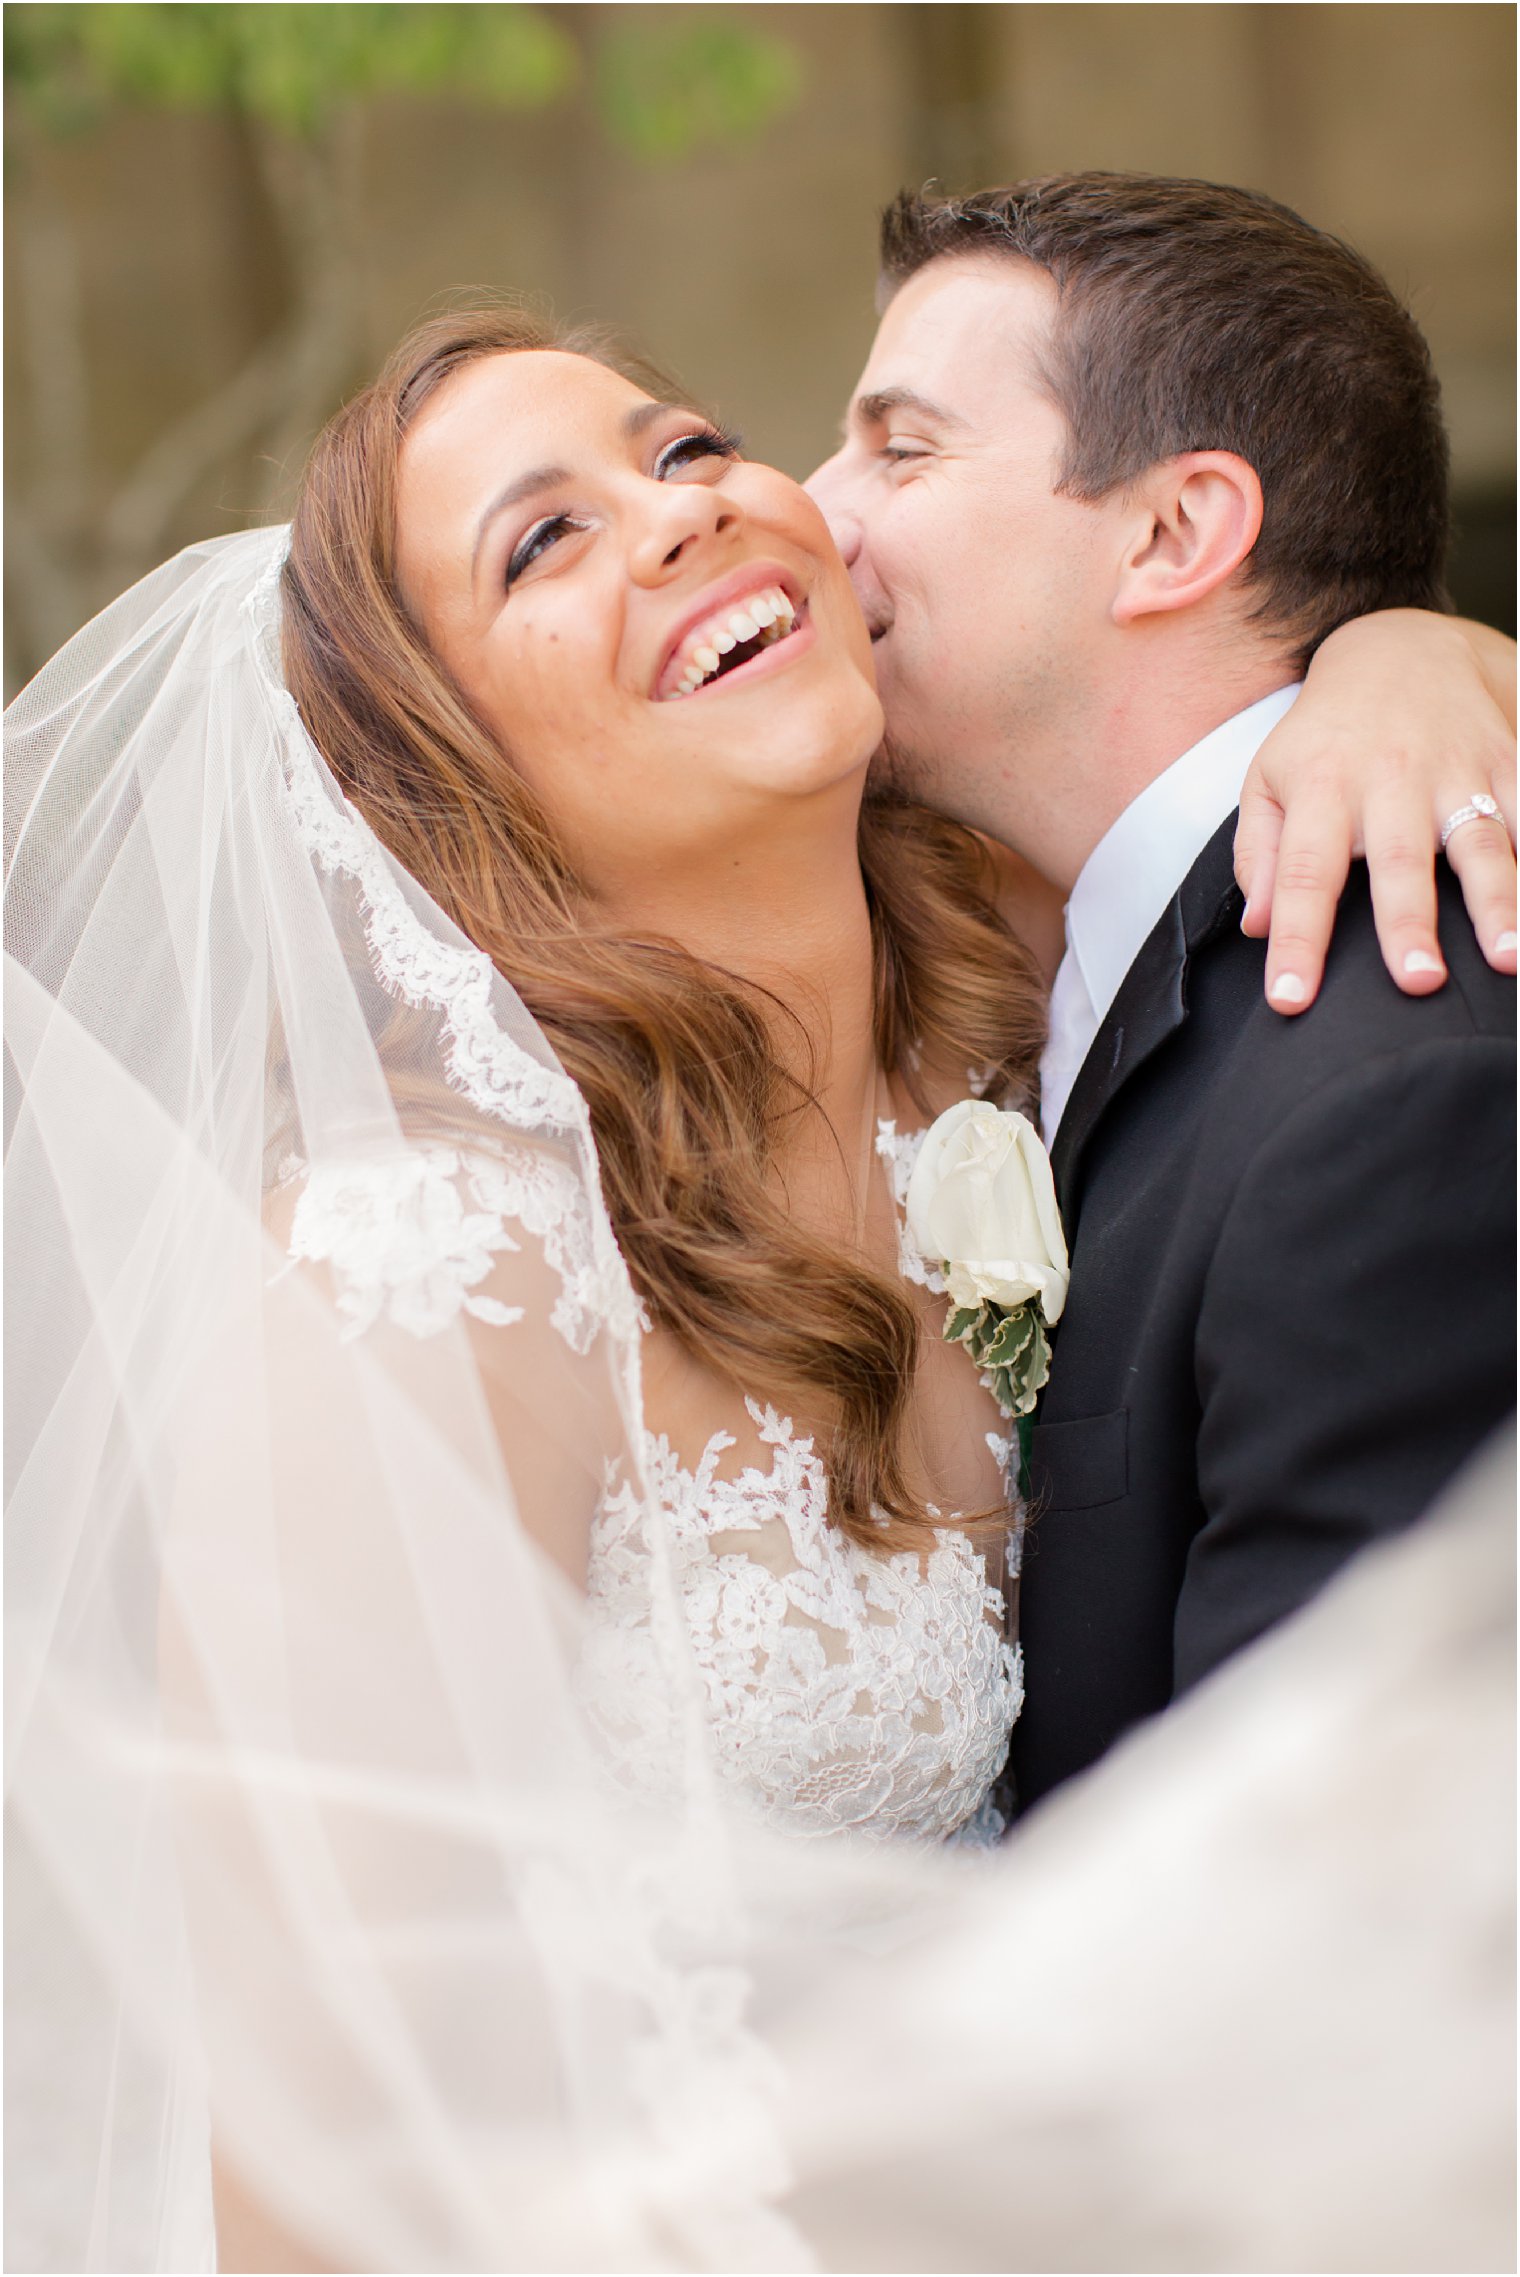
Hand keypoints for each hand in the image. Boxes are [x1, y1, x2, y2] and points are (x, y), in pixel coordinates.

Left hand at [1235, 611, 1516, 1011]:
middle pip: (1399, 860)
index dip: (1297, 939)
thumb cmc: (1326, 735)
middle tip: (1417, 983)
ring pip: (1482, 841)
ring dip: (1498, 903)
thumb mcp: (1270, 781)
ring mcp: (1457, 769)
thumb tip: (1257, 928)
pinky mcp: (1508, 760)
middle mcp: (1390, 779)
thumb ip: (1260, 855)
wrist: (1402, 646)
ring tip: (1509, 959)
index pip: (1302, 874)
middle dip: (1408, 922)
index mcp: (1322, 787)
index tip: (1291, 999)